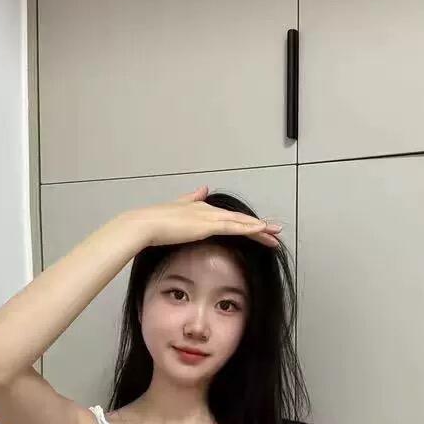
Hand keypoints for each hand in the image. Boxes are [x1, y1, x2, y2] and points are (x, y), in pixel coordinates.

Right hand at [124, 185, 282, 249]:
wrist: (145, 224)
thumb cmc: (156, 222)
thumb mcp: (177, 208)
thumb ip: (190, 199)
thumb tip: (202, 188)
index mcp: (202, 208)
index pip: (230, 219)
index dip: (247, 225)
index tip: (261, 230)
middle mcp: (209, 210)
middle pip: (240, 220)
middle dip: (260, 227)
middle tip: (277, 232)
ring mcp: (209, 217)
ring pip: (241, 223)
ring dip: (260, 229)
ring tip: (276, 234)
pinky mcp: (208, 224)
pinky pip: (233, 227)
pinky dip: (249, 228)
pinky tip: (261, 230)